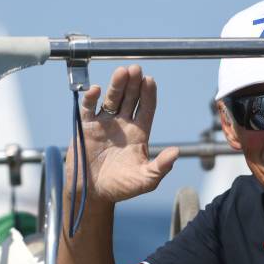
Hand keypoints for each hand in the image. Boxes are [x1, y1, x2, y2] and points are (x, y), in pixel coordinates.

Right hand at [65, 65, 178, 202]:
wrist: (92, 194)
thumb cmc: (122, 187)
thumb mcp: (146, 180)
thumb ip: (161, 167)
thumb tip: (176, 153)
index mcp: (139, 133)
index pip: (146, 108)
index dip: (148, 94)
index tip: (150, 80)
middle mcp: (123, 124)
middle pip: (130, 98)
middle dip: (134, 84)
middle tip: (136, 69)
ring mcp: (105, 124)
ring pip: (112, 99)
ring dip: (117, 86)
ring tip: (122, 72)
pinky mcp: (86, 127)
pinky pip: (88, 109)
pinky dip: (91, 98)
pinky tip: (97, 90)